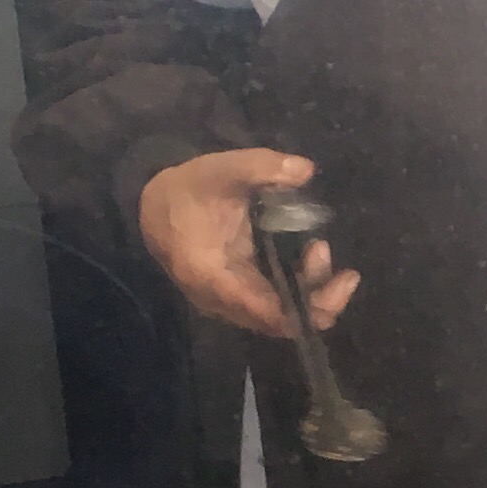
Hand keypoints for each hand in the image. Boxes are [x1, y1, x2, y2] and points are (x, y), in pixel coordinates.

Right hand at [138, 149, 356, 338]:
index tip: (331, 287)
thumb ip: (258, 167)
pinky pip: (277, 304)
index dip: (298, 308)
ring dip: (310, 290)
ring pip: (280, 316)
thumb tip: (304, 169)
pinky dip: (301, 287)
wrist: (154, 204)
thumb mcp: (218, 169)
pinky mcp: (240, 293)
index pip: (258, 308)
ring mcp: (230, 300)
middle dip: (314, 296)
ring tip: (320, 248)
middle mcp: (219, 299)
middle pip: (275, 321)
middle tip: (326, 252)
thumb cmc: (186, 189)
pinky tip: (313, 256)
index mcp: (207, 274)